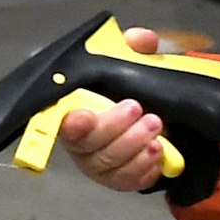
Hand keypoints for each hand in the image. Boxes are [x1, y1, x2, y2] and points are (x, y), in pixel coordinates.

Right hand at [61, 25, 169, 193]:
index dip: (71, 122)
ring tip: (157, 128)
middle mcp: (81, 143)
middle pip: (89, 145)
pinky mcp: (119, 180)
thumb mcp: (135, 61)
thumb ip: (135, 47)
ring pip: (110, 163)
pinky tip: (158, 152)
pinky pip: (128, 180)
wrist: (153, 118)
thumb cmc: (130, 90)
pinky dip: (144, 167)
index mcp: (74, 112)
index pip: (62, 120)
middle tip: (139, 110)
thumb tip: (139, 39)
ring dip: (134, 146)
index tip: (83, 116)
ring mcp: (99, 165)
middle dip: (114, 128)